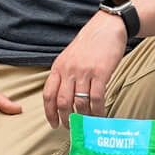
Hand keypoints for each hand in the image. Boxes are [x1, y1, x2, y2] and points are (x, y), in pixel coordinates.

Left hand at [42, 11, 129, 127]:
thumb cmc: (90, 44)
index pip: (48, 94)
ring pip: (80, 103)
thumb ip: (64, 75)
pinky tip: (100, 115)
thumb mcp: (69, 57)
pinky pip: (97, 98)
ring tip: (88, 123)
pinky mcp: (100, 72)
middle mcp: (68, 70)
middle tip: (72, 128)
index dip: (49, 112)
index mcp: (58, 67)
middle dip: (66, 119)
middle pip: (62, 102)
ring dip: (84, 117)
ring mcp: (84, 71)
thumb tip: (63, 99)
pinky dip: (98, 110)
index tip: (54, 124)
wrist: (107, 27)